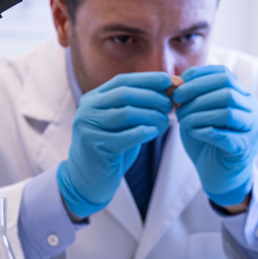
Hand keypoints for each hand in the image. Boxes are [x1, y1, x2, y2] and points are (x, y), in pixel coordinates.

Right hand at [56, 72, 172, 218]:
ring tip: (166, 120)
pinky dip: (142, 132)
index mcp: (93, 99)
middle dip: (152, 96)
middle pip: (125, 94)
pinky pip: (124, 136)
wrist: (86, 179)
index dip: (146, 79)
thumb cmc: (111, 148)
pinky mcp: (94, 146)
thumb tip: (169, 87)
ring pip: (126, 113)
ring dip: (151, 115)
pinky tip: (153, 132)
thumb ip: (137, 106)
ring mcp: (88, 127)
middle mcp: (87, 109)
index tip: (169, 80)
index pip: (122, 81)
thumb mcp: (122, 123)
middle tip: (171, 104)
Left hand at [173, 65, 257, 207]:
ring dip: (199, 113)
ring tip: (182, 120)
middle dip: (197, 92)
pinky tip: (192, 132)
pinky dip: (204, 131)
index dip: (199, 76)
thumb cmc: (206, 141)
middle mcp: (252, 110)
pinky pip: (225, 136)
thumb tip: (173, 82)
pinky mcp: (244, 149)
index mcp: (243, 96)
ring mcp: (252, 130)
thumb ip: (190, 98)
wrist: (219, 175)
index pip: (224, 75)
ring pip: (227, 112)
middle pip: (227, 90)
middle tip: (176, 101)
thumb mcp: (196, 114)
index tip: (177, 84)